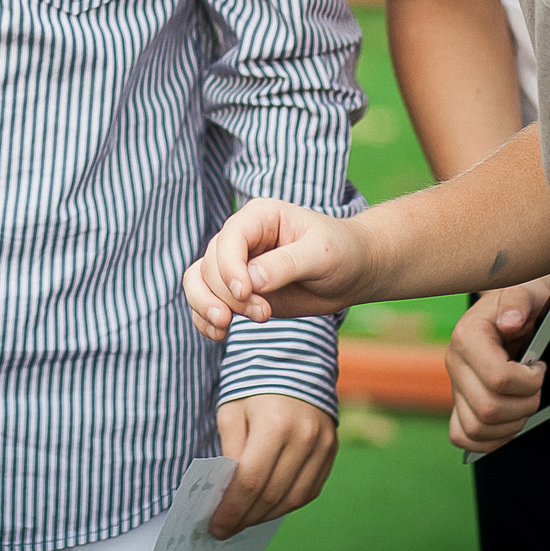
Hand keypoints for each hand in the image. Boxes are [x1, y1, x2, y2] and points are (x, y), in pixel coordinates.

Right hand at [182, 198, 369, 338]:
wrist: (352, 273)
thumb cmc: (342, 252)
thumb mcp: (321, 254)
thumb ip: (287, 264)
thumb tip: (252, 282)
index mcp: (259, 217)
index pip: (229, 239)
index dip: (229, 267)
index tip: (245, 293)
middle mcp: (241, 239)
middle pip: (210, 265)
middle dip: (228, 295)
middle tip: (263, 314)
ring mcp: (237, 266)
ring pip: (198, 281)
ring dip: (207, 306)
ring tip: (226, 326)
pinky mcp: (238, 291)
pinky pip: (204, 302)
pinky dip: (204, 319)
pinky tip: (218, 333)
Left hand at [209, 395, 335, 535]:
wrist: (294, 358)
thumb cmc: (253, 383)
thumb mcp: (232, 410)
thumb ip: (230, 451)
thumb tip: (225, 492)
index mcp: (274, 424)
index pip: (250, 481)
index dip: (231, 508)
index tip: (216, 525)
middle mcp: (304, 437)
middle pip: (271, 494)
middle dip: (245, 517)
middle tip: (225, 529)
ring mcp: (323, 445)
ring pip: (293, 498)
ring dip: (265, 516)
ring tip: (244, 520)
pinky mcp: (332, 450)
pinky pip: (309, 490)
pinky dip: (286, 504)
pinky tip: (267, 507)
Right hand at [446, 276, 549, 453]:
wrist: (514, 310)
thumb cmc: (524, 302)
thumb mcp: (527, 291)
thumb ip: (519, 301)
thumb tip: (511, 321)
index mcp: (467, 336)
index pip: (497, 378)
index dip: (529, 382)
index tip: (541, 367)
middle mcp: (454, 362)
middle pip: (488, 409)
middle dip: (525, 405)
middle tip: (537, 388)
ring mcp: (455, 385)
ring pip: (477, 428)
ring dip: (512, 425)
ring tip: (526, 403)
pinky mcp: (459, 403)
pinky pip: (462, 435)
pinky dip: (490, 440)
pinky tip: (510, 423)